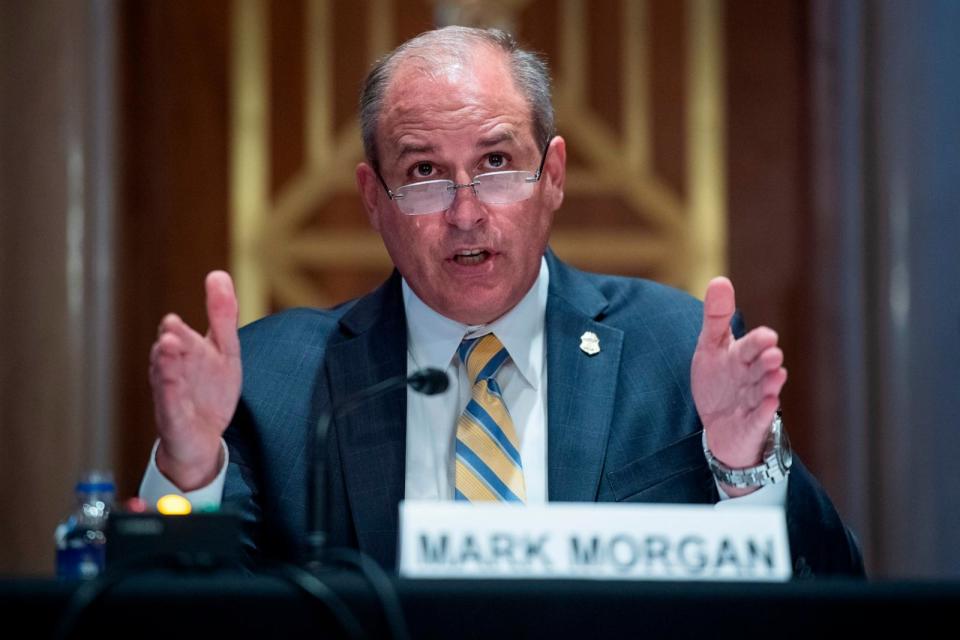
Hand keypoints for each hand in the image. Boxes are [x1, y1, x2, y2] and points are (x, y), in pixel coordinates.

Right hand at [149, 271, 241, 490]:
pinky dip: (170, 393)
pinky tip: (171, 384)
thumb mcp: (224, 350)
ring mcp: (170, 394)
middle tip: (172, 327)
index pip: (182, 335)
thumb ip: (222, 315)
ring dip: (166, 363)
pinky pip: (170, 405)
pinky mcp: (173, 418)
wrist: (202, 438)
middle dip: (172, 340)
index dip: (181, 328)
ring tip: (167, 346)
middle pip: (172, 353)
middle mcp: (172, 370)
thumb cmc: (209, 390)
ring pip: (165, 376)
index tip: (175, 321)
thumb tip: (218, 273)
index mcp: (185, 352)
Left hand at [691, 277, 786, 493]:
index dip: (756, 343)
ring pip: (761, 391)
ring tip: (777, 375)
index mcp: (740, 357)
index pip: (748, 347)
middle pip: (757, 368)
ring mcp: (751, 402)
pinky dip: (763, 412)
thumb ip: (716, 317)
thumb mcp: (710, 346)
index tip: (767, 336)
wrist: (719, 423)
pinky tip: (769, 403)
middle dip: (765, 361)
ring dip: (768, 384)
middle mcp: (750, 378)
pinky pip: (757, 418)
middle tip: (773, 353)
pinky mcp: (750, 424)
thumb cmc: (718, 380)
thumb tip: (720, 281)